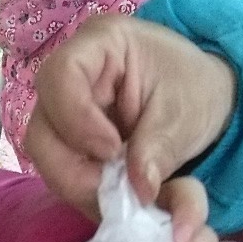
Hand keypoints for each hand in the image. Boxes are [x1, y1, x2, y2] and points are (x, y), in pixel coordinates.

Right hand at [23, 19, 237, 210]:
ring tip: (121, 198)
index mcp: (100, 44)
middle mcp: (68, 76)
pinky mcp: (67, 142)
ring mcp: (62, 112)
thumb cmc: (193, 87)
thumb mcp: (186, 114)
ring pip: (46, 159)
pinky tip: (116, 197)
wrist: (200, 97)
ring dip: (80, 187)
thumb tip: (139, 192)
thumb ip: (160, 149)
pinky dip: (87, 193)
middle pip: (42, 129)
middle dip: (74, 171)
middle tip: (114, 192)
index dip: (77, 120)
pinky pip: (61, 174)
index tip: (113, 151)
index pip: (61, 76)